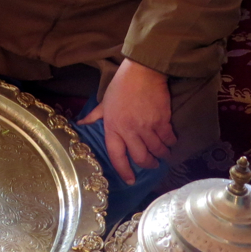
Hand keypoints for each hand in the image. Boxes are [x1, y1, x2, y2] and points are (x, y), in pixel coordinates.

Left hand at [78, 58, 175, 183]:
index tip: (129, 180)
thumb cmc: (121, 86)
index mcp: (113, 127)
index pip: (116, 156)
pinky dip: (170, 142)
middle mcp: (129, 131)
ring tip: (163, 154)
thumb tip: (79, 125)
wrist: (142, 71)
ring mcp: (146, 127)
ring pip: (156, 150)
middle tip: (151, 164)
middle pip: (140, 158)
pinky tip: (170, 141)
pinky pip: (168, 138)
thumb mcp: (105, 102)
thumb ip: (94, 116)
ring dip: (161, 155)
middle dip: (147, 164)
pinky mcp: (162, 121)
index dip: (123, 171)